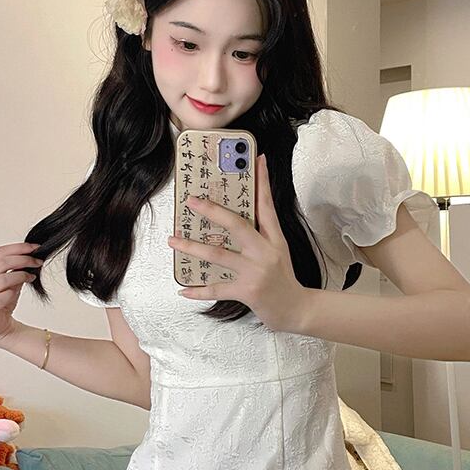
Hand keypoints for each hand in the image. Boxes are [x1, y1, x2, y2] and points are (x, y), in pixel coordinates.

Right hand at [0, 242, 43, 346]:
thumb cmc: (2, 304)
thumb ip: (16, 269)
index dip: (18, 248)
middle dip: (23, 259)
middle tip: (38, 261)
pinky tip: (16, 293)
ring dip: (21, 275)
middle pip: (1, 262)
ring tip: (32, 277)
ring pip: (2, 278)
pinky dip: (10, 293)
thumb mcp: (11, 282)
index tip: (35, 247)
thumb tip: (31, 255)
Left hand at [167, 154, 309, 332]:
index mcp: (274, 238)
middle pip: (237, 225)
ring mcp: (255, 271)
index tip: (257, 159)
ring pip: (218, 254)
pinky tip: (182, 290)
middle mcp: (265, 251)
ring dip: (192, 247)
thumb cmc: (283, 278)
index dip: (262, 181)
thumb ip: (262, 232)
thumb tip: (239, 213)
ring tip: (173, 240)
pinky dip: (198, 290)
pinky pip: (217, 289)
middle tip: (191, 201)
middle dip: (212, 211)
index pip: (267, 205)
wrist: (296, 310)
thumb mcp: (278, 251)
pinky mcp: (247, 291)